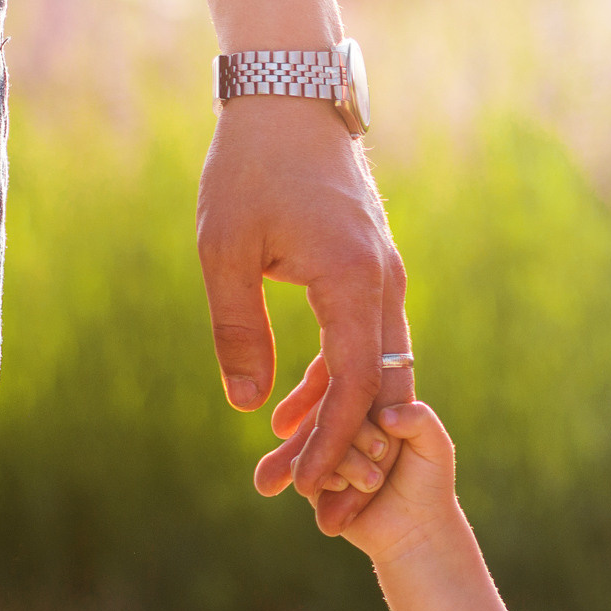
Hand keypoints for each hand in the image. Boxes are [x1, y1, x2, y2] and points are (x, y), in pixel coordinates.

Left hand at [199, 95, 411, 534]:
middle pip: (383, 388)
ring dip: (345, 419)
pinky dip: (340, 380)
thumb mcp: (225, 251)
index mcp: (354, 281)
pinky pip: (367, 341)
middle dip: (354, 450)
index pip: (357, 381)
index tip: (311, 485)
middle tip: (326, 507)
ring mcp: (386, 278)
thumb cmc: (251, 168)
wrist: (291, 102)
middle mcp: (385, 285)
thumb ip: (238, 330)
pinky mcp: (373, 272)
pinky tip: (294, 407)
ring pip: (379, 369)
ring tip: (302, 469)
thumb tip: (248, 406)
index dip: (336, 439)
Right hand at [278, 398, 459, 564]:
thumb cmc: (428, 482)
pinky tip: (346, 487)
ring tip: (374, 481)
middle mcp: (347, 428)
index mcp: (373, 410)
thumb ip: (419, 419)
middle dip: (358, 438)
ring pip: (317, 441)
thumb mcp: (435, 445)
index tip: (388, 443)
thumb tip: (384, 414)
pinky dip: (327, 477)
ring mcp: (329, 453)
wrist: (416, 528)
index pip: (356, 392)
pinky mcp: (316, 479)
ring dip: (346, 461)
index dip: (367, 416)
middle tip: (382, 456)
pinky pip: (303, 468)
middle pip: (332, 414)